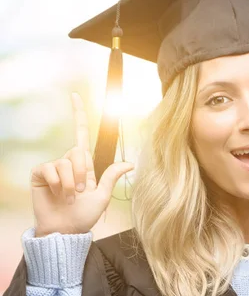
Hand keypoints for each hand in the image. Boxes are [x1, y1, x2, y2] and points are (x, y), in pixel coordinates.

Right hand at [30, 93, 133, 236]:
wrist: (65, 230)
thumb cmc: (84, 215)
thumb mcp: (103, 195)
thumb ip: (112, 176)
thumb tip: (131, 163)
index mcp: (85, 165)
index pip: (81, 134)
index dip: (78, 114)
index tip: (74, 94)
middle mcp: (68, 162)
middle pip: (78, 151)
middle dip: (83, 173)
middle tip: (81, 192)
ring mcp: (53, 167)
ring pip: (66, 161)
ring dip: (71, 183)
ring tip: (69, 197)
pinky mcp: (40, 174)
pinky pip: (51, 169)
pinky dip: (58, 184)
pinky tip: (56, 195)